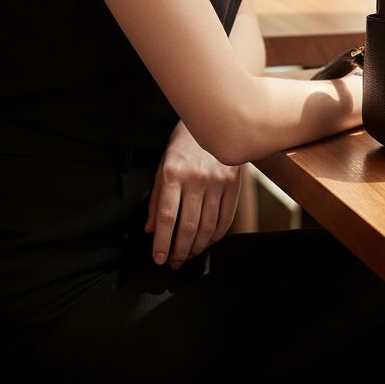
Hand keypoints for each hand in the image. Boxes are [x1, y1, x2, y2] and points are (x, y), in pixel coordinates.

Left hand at [146, 122, 241, 268]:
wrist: (213, 120)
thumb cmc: (183, 145)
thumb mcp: (163, 166)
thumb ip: (156, 199)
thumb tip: (151, 230)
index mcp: (173, 173)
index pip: (166, 216)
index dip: (162, 242)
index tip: (159, 258)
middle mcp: (195, 179)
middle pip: (187, 226)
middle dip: (179, 251)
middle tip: (174, 262)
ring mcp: (217, 182)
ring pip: (207, 227)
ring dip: (196, 247)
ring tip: (189, 255)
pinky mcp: (233, 184)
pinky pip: (225, 218)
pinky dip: (216, 236)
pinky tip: (207, 242)